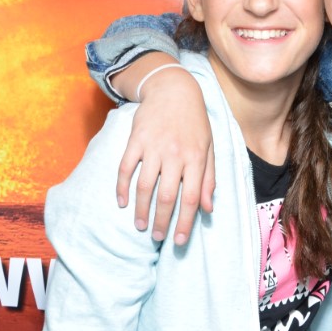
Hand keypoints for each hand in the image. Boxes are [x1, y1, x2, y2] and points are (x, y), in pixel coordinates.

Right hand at [114, 68, 215, 243]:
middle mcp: (175, 155)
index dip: (185, 223)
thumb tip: (208, 209)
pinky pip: (126, 168)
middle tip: (157, 237)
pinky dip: (122, 187)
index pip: (191, 198)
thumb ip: (210, 179)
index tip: (180, 241)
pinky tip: (123, 202)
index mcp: (196, 159)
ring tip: (140, 226)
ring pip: (145, 186)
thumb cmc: (195, 122)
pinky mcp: (136, 140)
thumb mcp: (210, 147)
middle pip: (167, 197)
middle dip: (161, 222)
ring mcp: (154, 147)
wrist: (174, 89)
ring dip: (141, 210)